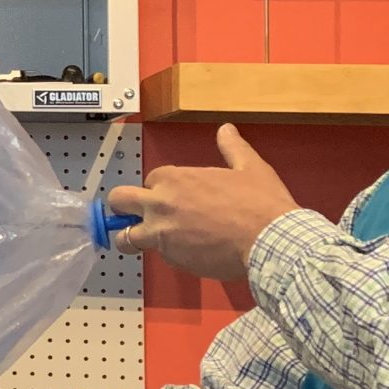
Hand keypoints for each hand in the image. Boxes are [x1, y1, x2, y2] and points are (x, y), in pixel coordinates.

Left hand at [105, 123, 297, 280]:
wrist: (270, 241)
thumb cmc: (261, 204)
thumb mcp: (250, 167)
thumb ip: (232, 148)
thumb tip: (226, 130)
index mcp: (175, 178)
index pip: (150, 179)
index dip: (160, 188)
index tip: (172, 195)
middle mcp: (161, 203)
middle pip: (119, 201)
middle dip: (122, 207)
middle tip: (131, 214)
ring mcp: (162, 232)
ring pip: (125, 236)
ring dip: (131, 237)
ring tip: (146, 241)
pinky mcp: (171, 258)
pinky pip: (158, 255)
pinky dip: (170, 255)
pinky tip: (191, 254)